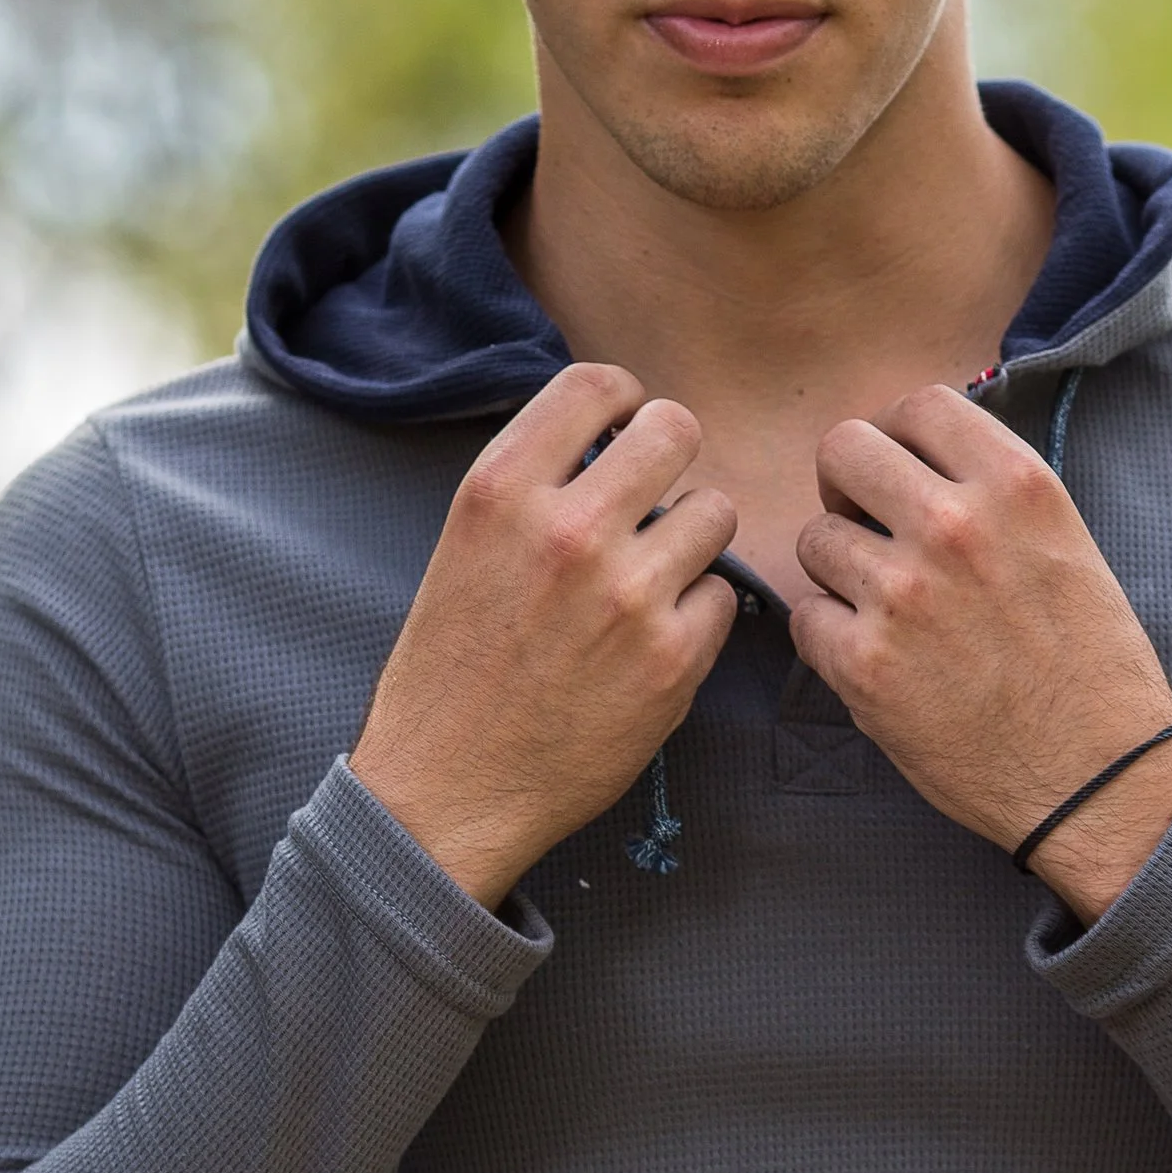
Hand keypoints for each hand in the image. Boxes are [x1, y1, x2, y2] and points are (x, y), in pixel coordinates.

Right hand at [351, 361, 737, 908]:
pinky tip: (655, 640)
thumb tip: (610, 438)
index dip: (625, 399)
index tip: (625, 427)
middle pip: (676, 431)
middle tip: (657, 497)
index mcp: (501, 492)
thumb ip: (534, 487)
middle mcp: (567, 531)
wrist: (448, 789)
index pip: (596, 384)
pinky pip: (723, 595)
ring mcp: (627, 594)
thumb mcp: (464, 548)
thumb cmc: (451, 669)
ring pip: (716, 511)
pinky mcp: (673, 658)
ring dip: (693, 538)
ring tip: (654, 576)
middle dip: (673, 459)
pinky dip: (698, 613)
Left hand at [790, 386, 1171, 921]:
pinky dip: (830, 636)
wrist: (1101, 778)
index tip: (901, 474)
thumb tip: (922, 460)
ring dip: (838, 570)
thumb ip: (994, 494)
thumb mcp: (1067, 545)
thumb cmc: (1091, 668)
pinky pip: (805, 616)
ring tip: (885, 609)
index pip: (918, 405)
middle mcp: (955, 526)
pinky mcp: (865, 665)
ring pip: (814, 538)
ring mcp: (903, 595)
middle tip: (868, 527)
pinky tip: (876, 659)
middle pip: (844, 449)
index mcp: (1017, 486)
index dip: (897, 437)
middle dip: (847, 487)